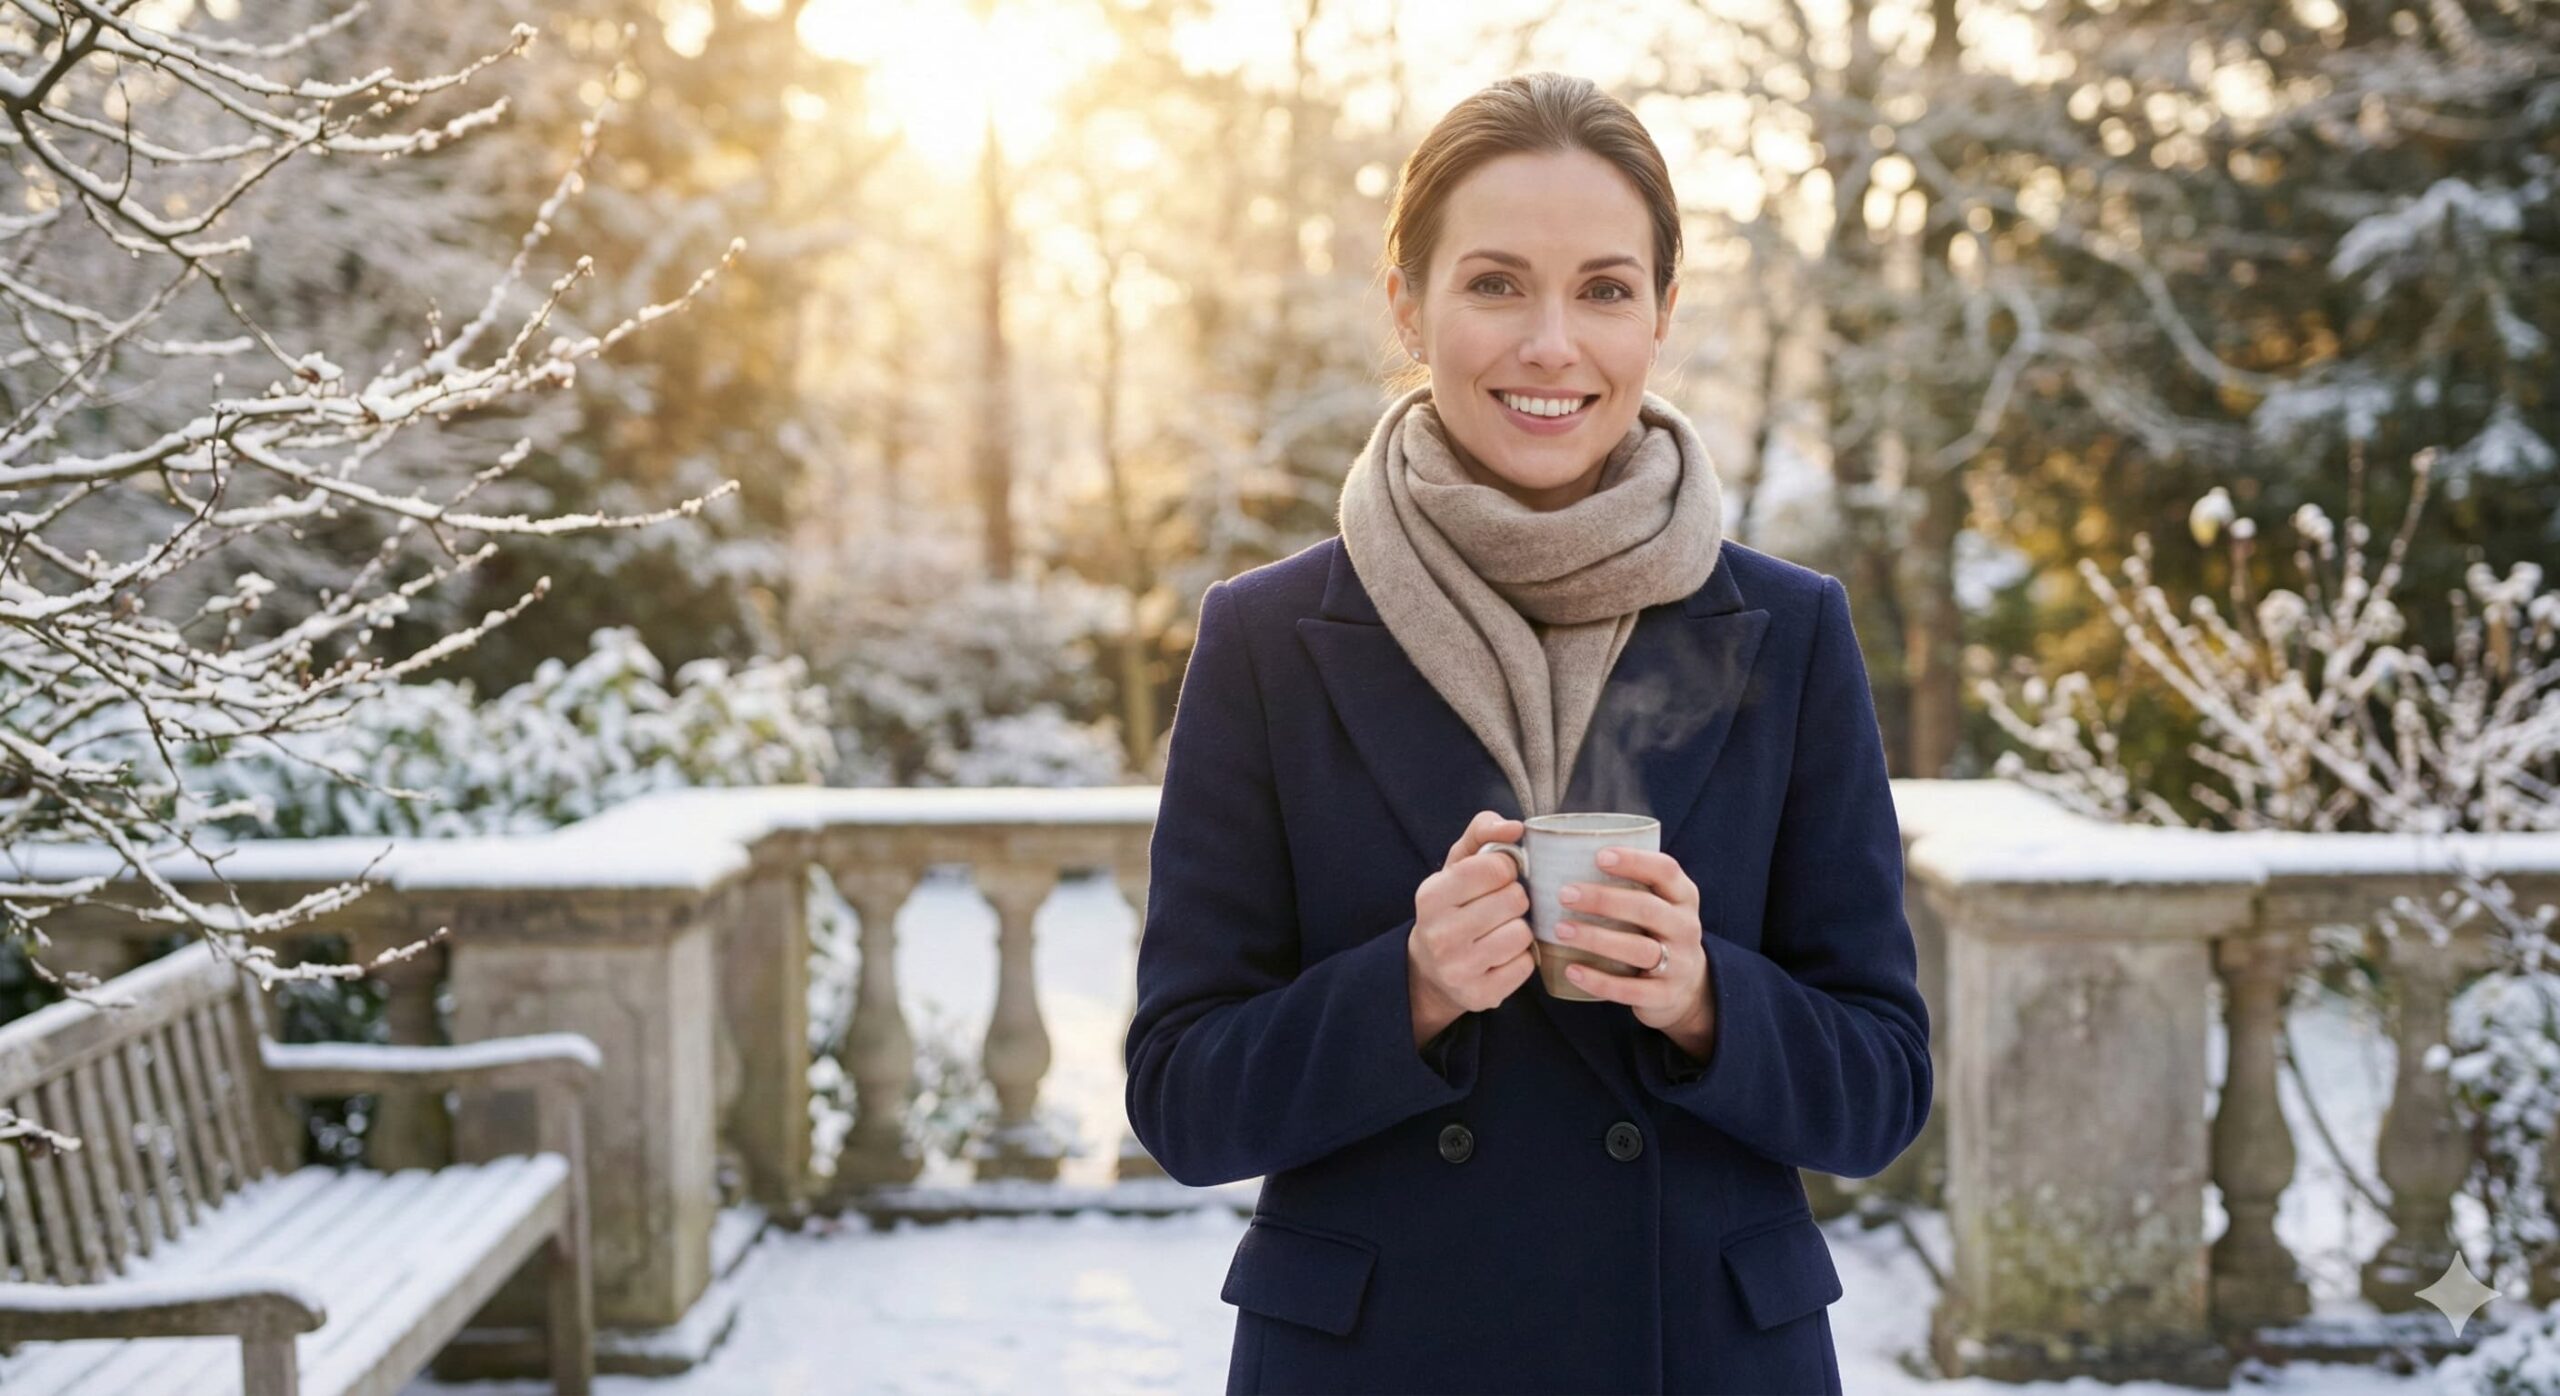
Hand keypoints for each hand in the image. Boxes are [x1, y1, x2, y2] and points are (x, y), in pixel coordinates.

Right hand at [1408, 811, 1536, 1031]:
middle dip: (1515, 899)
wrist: (1430, 970)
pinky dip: (1521, 958)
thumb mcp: (1457, 866)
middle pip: (1514, 899)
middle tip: (1500, 907)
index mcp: (1431, 895)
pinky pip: (1526, 965)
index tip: (1497, 878)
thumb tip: (1515, 826)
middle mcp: (1440, 934)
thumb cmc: (1452, 906)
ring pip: (1522, 934)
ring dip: (1519, 929)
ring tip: (1500, 931)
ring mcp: (1459, 969)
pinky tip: (1502, 956)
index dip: (1506, 869)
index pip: (1494, 867)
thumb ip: (1482, 833)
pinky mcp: (1480, 995)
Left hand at [1555, 847, 1713, 1050]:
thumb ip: (1627, 886)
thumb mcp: (1656, 905)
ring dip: (1597, 938)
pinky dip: (1599, 981)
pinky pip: (1631, 989)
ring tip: (1561, 930)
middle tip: (1565, 894)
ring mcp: (1679, 963)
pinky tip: (1571, 970)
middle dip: (1604, 900)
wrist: (1688, 988)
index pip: (1666, 870)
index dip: (1635, 861)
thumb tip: (1560, 860)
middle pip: (1647, 909)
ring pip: (1638, 949)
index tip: (1599, 856)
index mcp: (1682, 897)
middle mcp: (1685, 927)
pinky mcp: (1665, 995)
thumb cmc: (1655, 933)